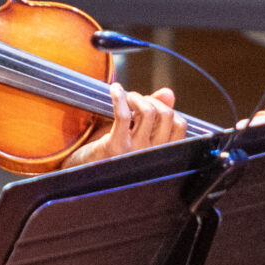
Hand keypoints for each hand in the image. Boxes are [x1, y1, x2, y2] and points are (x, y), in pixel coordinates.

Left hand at [64, 86, 190, 166]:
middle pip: (166, 115)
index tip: (151, 106)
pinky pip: (123, 115)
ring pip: (148, 111)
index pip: (180, 125)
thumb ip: (155, 115)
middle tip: (135, 100)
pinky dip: (119, 97)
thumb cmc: (112, 153)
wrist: (84, 174)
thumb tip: (169, 94)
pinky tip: (115, 90)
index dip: (166, 109)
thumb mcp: (138, 135)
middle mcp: (152, 156)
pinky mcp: (116, 147)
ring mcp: (135, 153)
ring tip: (126, 98)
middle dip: (151, 100)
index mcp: (162, 156)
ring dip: (136, 97)